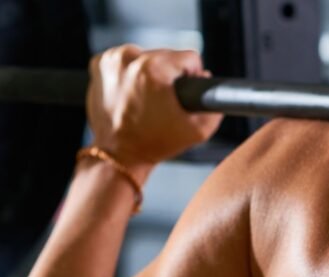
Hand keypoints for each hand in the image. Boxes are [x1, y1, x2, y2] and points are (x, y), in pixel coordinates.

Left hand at [86, 45, 222, 173]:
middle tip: (163, 101)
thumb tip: (205, 77)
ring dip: (151, 72)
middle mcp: (130, 59)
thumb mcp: (199, 130)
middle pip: (167, 55)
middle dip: (169, 75)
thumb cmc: (155, 142)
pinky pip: (126, 60)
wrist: (121, 154)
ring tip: (147, 98)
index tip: (182, 93)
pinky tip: (132, 92)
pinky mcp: (99, 64)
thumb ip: (214, 103)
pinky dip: (131, 73)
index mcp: (154, 69)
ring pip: (147, 56)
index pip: (189, 57)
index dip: (193, 76)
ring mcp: (111, 60)